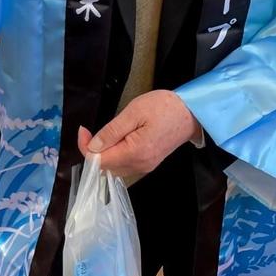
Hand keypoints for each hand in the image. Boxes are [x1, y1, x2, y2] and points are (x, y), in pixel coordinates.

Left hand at [77, 90, 201, 178]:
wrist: (191, 113)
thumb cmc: (164, 107)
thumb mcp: (134, 112)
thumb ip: (112, 131)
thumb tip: (93, 146)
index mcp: (135, 153)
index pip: (99, 160)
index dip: (85, 147)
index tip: (84, 130)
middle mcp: (140, 165)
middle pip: (105, 167)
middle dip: (93, 151)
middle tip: (91, 131)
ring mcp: (145, 167)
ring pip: (113, 168)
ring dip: (104, 153)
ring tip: (105, 134)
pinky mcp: (148, 164)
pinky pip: (124, 165)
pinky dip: (114, 155)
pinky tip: (116, 140)